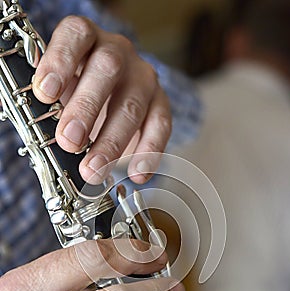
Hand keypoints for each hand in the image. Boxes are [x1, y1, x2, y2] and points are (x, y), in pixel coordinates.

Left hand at [32, 16, 171, 184]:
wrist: (110, 97)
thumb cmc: (79, 90)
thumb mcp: (60, 88)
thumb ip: (53, 100)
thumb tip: (46, 132)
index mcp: (87, 39)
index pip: (76, 35)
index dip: (60, 61)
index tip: (45, 93)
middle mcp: (118, 53)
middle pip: (107, 69)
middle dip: (86, 108)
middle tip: (69, 141)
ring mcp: (143, 78)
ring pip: (133, 104)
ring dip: (112, 141)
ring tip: (94, 169)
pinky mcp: (161, 103)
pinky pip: (161, 125)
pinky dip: (149, 152)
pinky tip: (136, 173)